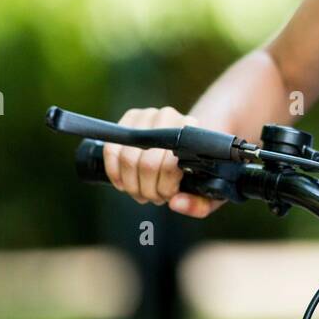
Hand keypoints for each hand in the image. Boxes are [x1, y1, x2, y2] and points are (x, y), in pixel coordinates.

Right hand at [102, 107, 224, 215]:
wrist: (188, 141)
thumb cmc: (198, 169)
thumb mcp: (207, 189)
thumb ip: (199, 203)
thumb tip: (174, 204)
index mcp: (193, 132)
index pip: (170, 166)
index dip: (165, 188)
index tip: (168, 196)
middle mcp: (169, 117)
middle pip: (147, 164)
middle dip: (147, 190)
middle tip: (153, 197)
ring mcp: (147, 115)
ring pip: (127, 159)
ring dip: (131, 185)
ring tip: (141, 192)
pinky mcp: (129, 118)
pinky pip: (111, 149)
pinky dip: (114, 172)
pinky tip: (123, 184)